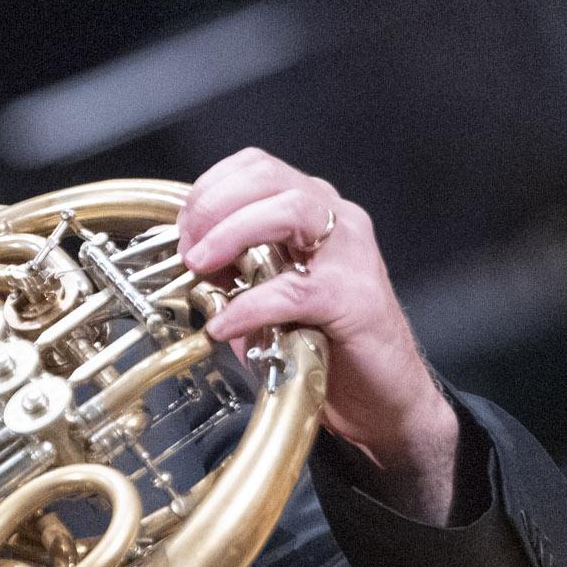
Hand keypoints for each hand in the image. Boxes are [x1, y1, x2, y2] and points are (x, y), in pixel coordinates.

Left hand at [178, 148, 460, 521]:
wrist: (383, 398)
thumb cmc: (327, 344)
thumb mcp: (268, 295)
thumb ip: (233, 271)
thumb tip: (188, 261)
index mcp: (313, 211)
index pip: (255, 167)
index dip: (208, 192)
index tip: (183, 231)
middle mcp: (336, 221)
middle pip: (267, 177)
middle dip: (213, 207)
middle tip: (188, 251)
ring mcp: (351, 255)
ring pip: (288, 211)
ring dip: (231, 234)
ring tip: (201, 269)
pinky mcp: (355, 298)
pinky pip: (294, 289)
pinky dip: (249, 304)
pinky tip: (225, 326)